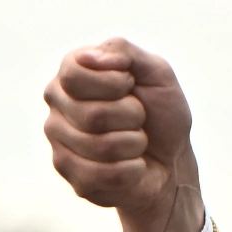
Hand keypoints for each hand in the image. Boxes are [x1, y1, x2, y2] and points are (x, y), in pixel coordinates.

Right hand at [44, 39, 204, 231]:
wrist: (173, 158)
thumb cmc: (160, 112)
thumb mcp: (155, 71)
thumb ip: (123, 51)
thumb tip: (91, 57)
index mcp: (71, 75)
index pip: (73, 75)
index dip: (114, 82)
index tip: (130, 85)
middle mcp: (58, 109)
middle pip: (92, 115)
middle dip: (131, 117)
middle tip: (139, 118)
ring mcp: (60, 146)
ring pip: (101, 147)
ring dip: (135, 144)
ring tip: (137, 142)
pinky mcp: (74, 180)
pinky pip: (104, 176)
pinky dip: (132, 170)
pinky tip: (133, 166)